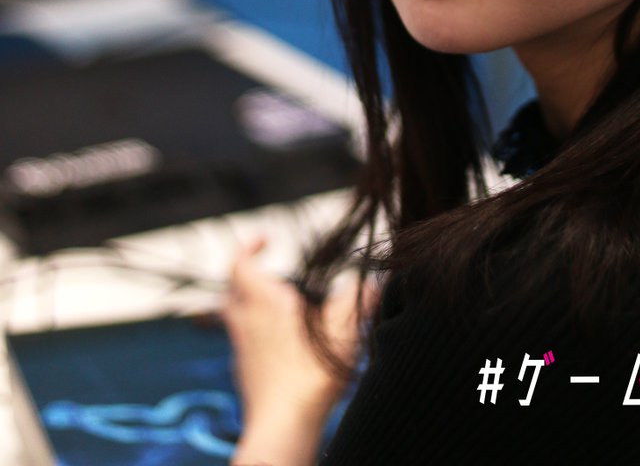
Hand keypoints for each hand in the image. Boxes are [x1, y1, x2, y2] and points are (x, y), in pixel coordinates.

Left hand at [224, 238, 377, 465]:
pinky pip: (248, 347)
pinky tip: (287, 348)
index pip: (240, 264)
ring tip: (284, 310)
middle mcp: (246, 324)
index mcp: (264, 303)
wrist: (283, 428)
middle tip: (272, 275)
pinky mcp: (247, 378)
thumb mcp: (344, 328)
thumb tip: (378, 283)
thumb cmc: (310, 373)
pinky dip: (261, 339)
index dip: (249, 248)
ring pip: (238, 320)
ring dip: (254, 309)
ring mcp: (243, 353)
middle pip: (233, 291)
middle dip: (248, 278)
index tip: (267, 239)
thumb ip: (360, 300)